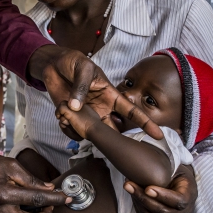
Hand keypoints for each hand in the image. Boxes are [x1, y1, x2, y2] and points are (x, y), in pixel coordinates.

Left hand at [28, 45, 162, 139]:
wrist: (53, 65)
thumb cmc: (73, 62)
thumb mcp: (82, 69)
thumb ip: (81, 86)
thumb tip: (77, 107)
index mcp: (110, 95)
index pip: (130, 111)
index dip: (145, 122)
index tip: (158, 135)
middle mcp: (101, 108)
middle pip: (114, 130)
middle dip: (116, 141)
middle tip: (116, 150)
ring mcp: (86, 114)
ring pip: (93, 134)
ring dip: (83, 132)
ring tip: (70, 120)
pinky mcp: (71, 117)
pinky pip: (73, 131)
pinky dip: (67, 129)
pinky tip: (61, 117)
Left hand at [124, 165, 196, 212]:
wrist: (179, 182)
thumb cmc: (176, 172)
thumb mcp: (176, 166)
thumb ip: (166, 169)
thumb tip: (147, 166)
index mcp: (190, 195)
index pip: (178, 201)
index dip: (162, 196)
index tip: (147, 188)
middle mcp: (184, 211)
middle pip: (163, 212)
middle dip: (143, 198)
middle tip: (129, 184)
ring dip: (137, 201)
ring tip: (129, 187)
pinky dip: (137, 207)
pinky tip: (133, 194)